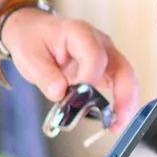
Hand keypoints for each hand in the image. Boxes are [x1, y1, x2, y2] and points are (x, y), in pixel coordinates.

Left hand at [0, 8, 140, 131]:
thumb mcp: (29, 57)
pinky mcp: (105, 68)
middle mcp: (99, 42)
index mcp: (79, 33)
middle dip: (124, 95)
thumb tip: (60, 93)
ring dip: (126, 102)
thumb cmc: (33, 40)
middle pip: (122, 67)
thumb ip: (45, 75)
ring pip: (126, 77)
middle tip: (116, 121)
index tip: (79, 100)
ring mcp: (106, 55)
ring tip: (116, 125)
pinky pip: (120, 84)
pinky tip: (112, 120)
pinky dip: (120, 102)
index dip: (90, 79)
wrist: (33, 31)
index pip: (94, 56)